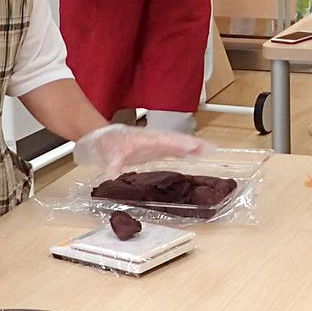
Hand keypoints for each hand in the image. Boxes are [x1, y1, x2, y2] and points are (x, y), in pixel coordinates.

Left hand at [74, 124, 214, 177]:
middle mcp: (153, 139)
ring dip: (191, 146)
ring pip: (176, 144)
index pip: (165, 140)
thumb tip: (112, 173)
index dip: (179, 144)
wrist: (102, 137)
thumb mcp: (108, 153)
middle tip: (209, 148)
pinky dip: (183, 150)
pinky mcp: (153, 149)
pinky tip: (192, 154)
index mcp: (145, 139)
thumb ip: (113, 162)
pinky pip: (172, 149)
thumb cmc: (107, 143)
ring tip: (207, 150)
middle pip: (176, 140)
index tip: (192, 146)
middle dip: (192, 143)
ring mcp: (155, 144)